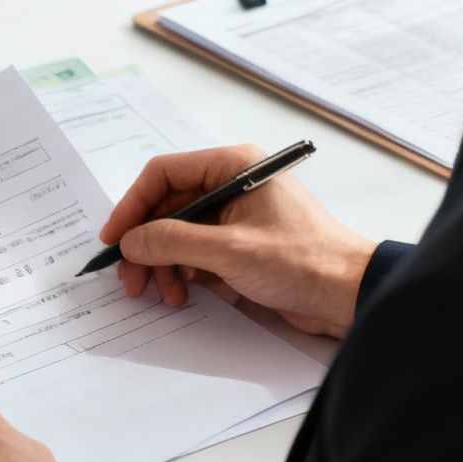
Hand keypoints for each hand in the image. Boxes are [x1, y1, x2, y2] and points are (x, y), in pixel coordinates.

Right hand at [100, 144, 377, 338]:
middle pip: (166, 208)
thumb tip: (130, 241)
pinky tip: (182, 294)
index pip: (163, 174)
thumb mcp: (228, 251)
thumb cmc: (302, 261)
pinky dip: (182, 273)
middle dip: (146, 245)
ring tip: (163, 294)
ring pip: (178, 234)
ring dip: (163, 265)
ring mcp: (235, 216)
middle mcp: (231, 185)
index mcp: (233, 167)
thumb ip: (171, 241)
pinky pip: (196, 252)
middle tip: (131, 280)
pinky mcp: (240, 244)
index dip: (132, 206)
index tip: (115, 240)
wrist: (348, 294)